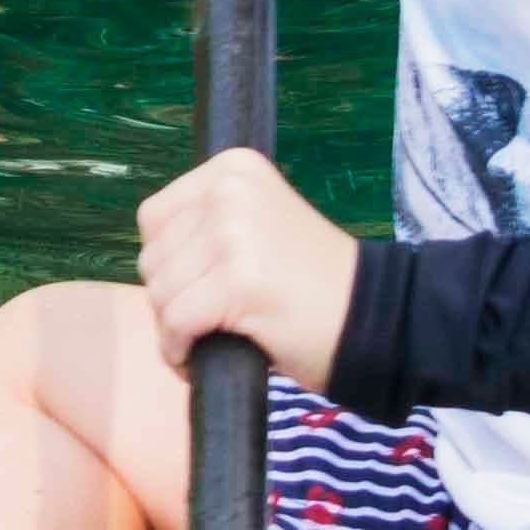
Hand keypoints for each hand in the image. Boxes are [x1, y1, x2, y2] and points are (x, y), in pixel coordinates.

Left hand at [137, 147, 359, 391]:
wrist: (378, 319)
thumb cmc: (313, 285)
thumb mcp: (258, 226)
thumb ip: (207, 226)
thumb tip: (151, 261)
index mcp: (233, 168)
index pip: (154, 219)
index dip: (168, 264)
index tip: (201, 289)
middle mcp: (230, 191)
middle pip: (152, 259)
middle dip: (171, 301)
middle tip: (211, 322)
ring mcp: (234, 233)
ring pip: (160, 294)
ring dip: (174, 331)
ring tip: (210, 340)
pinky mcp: (240, 281)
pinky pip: (176, 324)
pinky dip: (179, 353)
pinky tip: (201, 360)